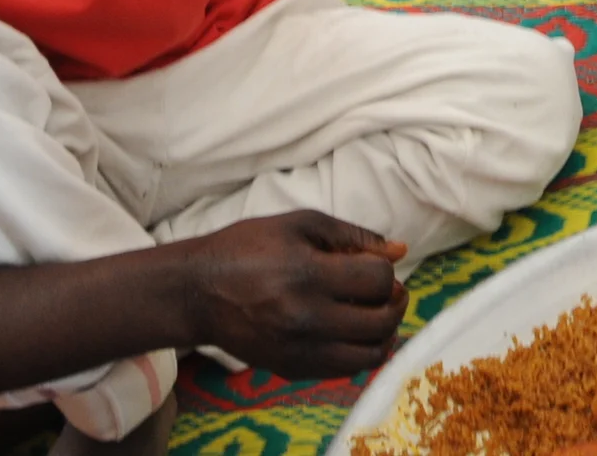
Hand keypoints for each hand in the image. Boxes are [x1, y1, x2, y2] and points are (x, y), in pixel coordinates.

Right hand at [164, 211, 406, 378]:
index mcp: (307, 274)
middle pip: (381, 321)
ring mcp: (299, 350)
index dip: (384, 270)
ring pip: (370, 355)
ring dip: (383, 332)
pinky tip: (350, 331)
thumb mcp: (299, 225)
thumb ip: (353, 236)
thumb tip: (399, 251)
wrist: (197, 292)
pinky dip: (359, 352)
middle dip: (394, 302)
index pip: (377, 281)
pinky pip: (346, 371)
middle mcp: (306, 318)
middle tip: (386, 291)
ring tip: (372, 313)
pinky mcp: (292, 369)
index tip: (372, 265)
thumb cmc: (246, 248)